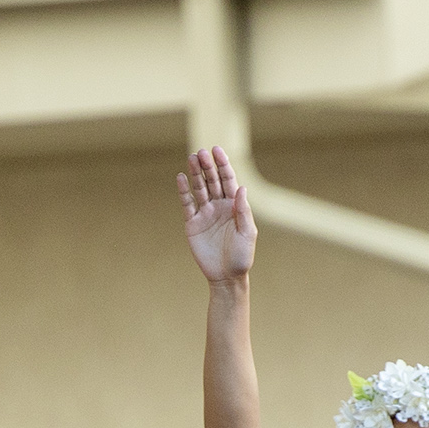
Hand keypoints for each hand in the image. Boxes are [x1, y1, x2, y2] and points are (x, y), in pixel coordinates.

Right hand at [179, 146, 255, 284]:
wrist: (226, 277)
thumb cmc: (241, 257)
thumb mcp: (247, 234)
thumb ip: (243, 211)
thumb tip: (241, 188)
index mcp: (234, 206)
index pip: (228, 180)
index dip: (223, 165)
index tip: (217, 150)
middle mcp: (219, 206)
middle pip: (212, 180)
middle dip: (207, 166)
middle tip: (201, 152)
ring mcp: (205, 213)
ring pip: (199, 188)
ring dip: (196, 173)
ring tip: (191, 158)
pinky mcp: (193, 223)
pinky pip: (187, 204)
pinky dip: (184, 191)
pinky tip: (181, 178)